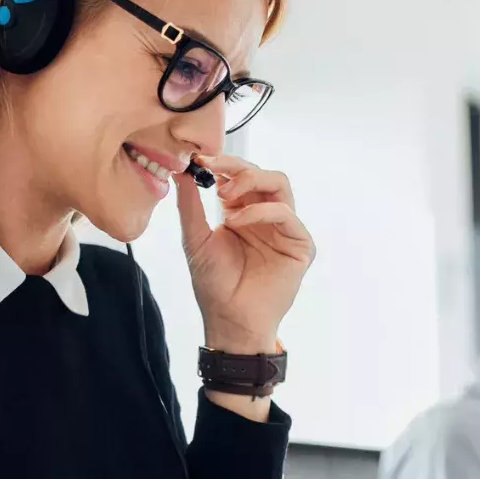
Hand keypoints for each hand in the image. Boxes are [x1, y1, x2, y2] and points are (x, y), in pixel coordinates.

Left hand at [175, 154, 313, 354]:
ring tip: (225, 195)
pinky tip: (236, 221)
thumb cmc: (214, 284)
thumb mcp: (195, 239)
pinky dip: (261, 211)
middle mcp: (265, 215)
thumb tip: (180, 171)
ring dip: (251, 181)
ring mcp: (285, 228)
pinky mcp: (299, 244)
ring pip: (280, 184)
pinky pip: (286, 214)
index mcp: (242, 211)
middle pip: (262, 173)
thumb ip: (190, 205)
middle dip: (237, 167)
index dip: (222, 163)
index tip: (199, 158)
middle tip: (212, 171)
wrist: (229, 320)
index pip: (239, 175)